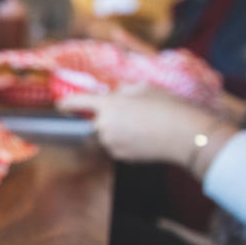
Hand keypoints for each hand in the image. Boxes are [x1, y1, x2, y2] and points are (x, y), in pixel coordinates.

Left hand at [58, 86, 236, 175]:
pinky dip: (124, 140)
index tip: (60, 105)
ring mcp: (111, 144)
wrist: (186, 136)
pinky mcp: (120, 157)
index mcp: (107, 105)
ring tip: (141, 124)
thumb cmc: (167, 107)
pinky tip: (143, 135)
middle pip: (94, 121)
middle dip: (105, 116)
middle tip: (130, 113)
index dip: (67, 103)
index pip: (78, 102)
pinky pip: (115, 145)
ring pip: (105, 134)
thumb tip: (115, 96)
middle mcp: (104, 126)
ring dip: (115, 129)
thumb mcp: (144, 87)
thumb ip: (123, 90)